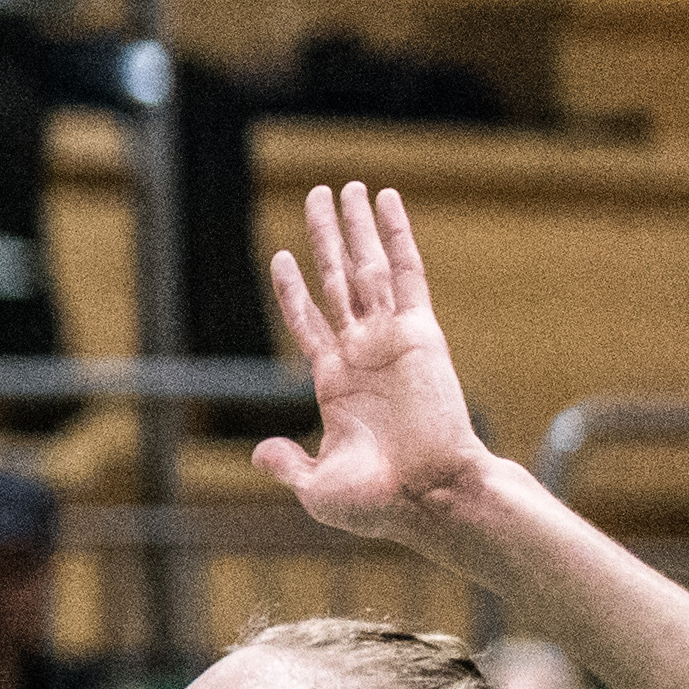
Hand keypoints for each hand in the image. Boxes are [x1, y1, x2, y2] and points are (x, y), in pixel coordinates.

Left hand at [255, 181, 491, 540]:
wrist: (427, 496)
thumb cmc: (377, 502)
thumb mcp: (316, 486)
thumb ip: (287, 463)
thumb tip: (261, 453)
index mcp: (335, 383)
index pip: (308, 321)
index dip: (293, 290)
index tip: (281, 256)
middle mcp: (362, 352)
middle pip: (338, 280)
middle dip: (326, 238)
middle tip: (318, 196)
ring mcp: (389, 338)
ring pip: (367, 267)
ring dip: (355, 226)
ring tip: (345, 186)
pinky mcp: (419, 332)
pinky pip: (405, 273)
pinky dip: (396, 235)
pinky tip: (386, 201)